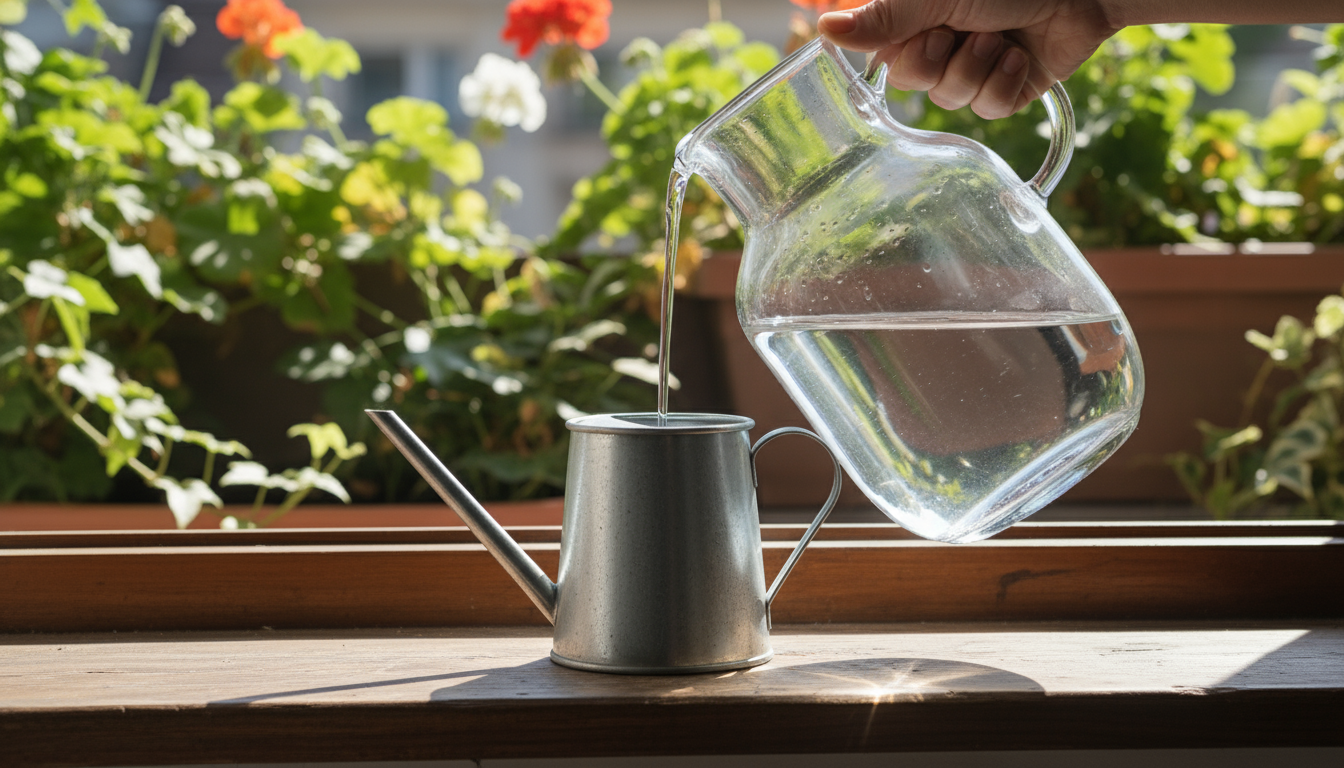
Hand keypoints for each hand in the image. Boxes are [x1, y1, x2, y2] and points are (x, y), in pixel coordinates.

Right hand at [817, 0, 1118, 117]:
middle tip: (970, 30)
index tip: (932, 30)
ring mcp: (973, 69)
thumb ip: (882, 18)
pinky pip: (988, 110)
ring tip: (1001, 39)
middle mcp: (940, 44)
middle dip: (946, 61)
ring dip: (980, 68)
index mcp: (917, 21)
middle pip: (915, 85)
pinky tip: (1020, 56)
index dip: (910, 54)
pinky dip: (1006, 83)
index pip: (887, 61)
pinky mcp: (1006, 91)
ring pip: (951, 100)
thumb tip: (823, 29)